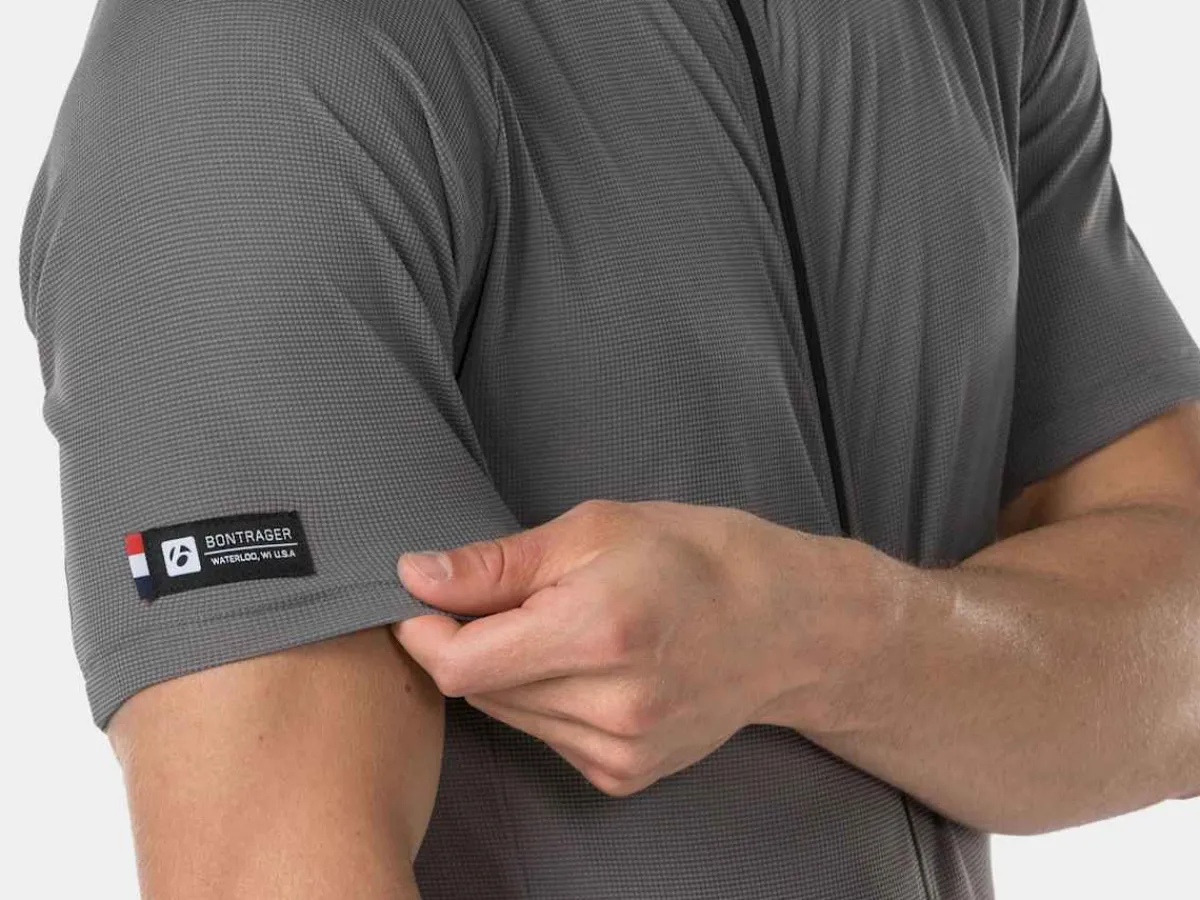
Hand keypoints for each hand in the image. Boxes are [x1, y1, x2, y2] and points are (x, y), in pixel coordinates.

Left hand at [392, 498, 811, 796]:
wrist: (785, 623)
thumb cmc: (694, 556)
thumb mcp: (594, 529)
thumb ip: (497, 564)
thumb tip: (415, 577)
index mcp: (598, 630)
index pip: (460, 663)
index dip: (424, 630)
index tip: (426, 599)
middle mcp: (611, 704)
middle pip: (478, 690)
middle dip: (474, 643)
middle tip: (519, 598)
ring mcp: (622, 749)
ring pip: (509, 716)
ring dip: (511, 674)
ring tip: (567, 629)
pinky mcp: (627, 774)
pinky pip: (547, 739)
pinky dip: (548, 702)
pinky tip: (593, 669)